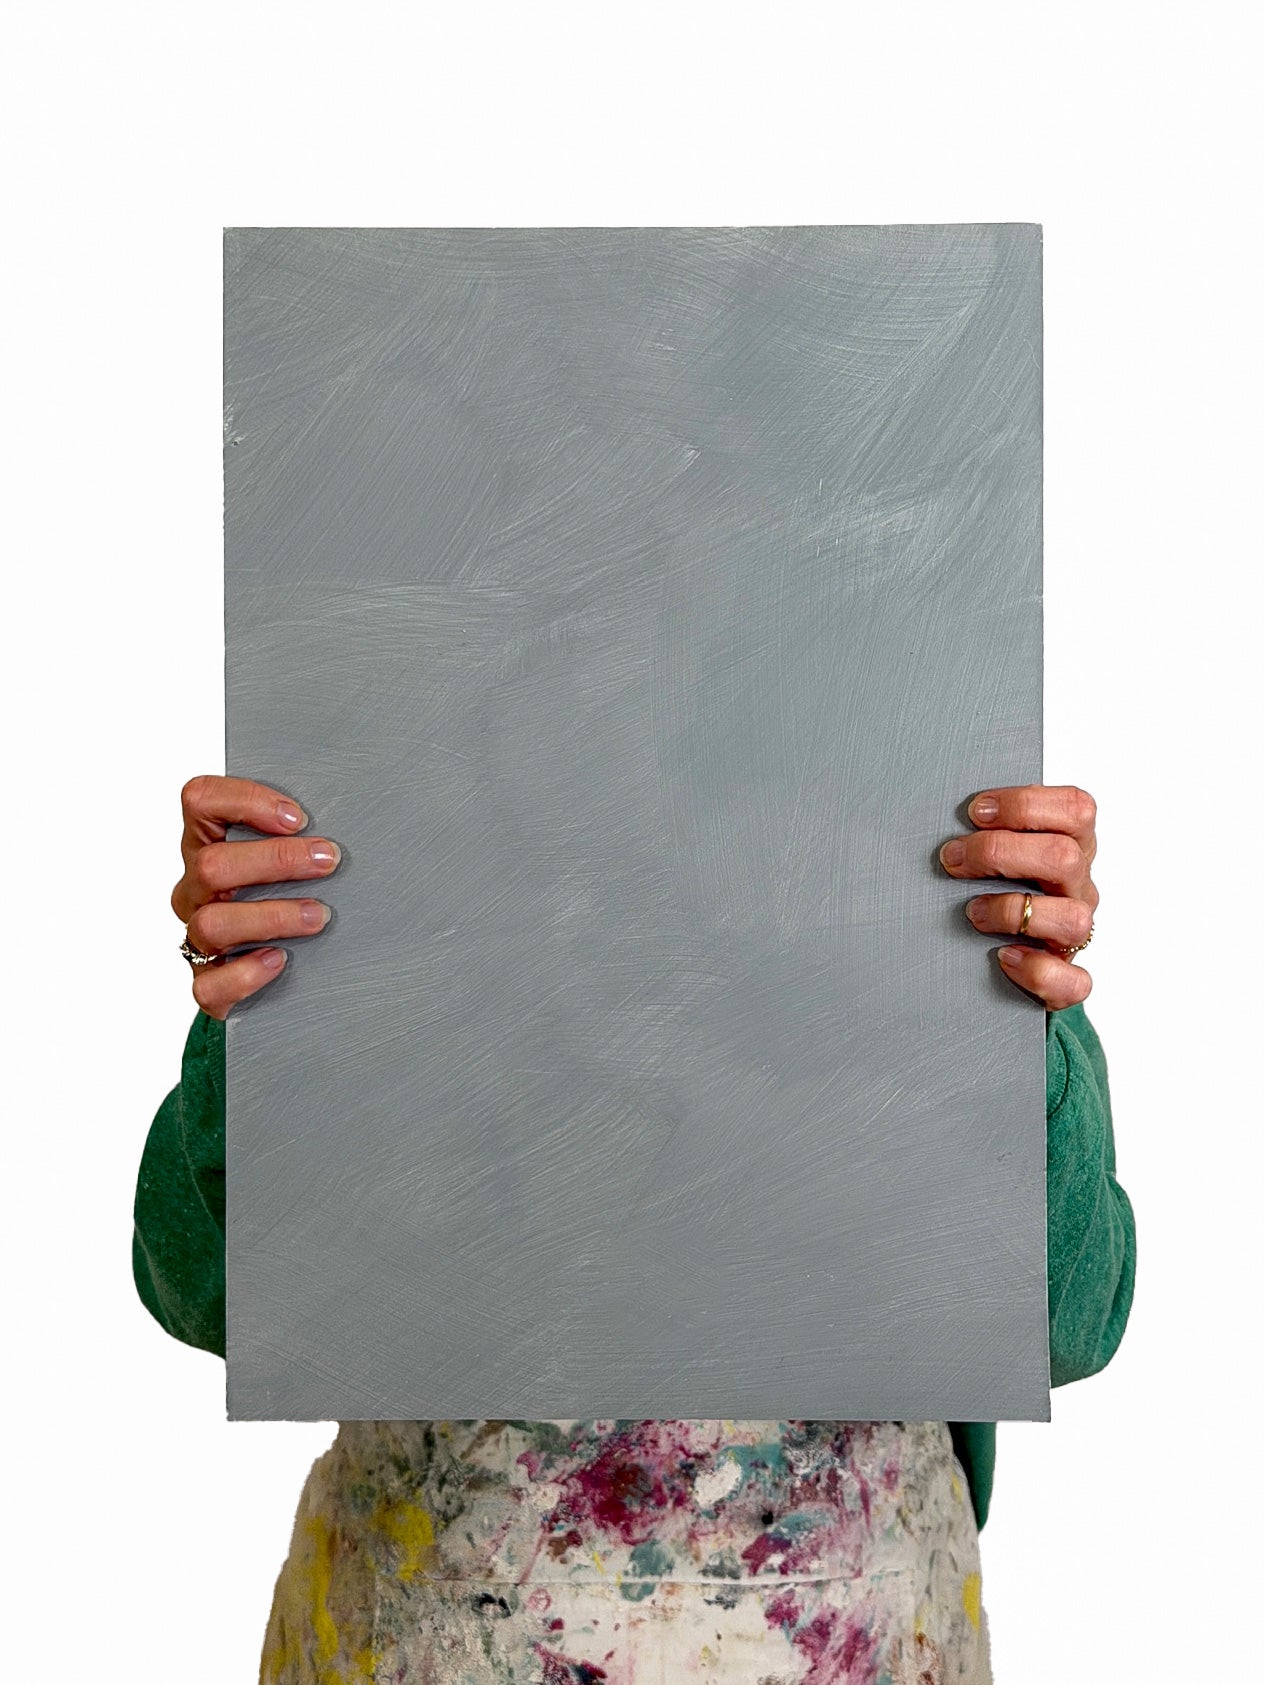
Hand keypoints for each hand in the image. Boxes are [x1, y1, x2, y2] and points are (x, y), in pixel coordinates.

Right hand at [171, 775, 340, 1020]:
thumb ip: (304, 836)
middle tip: (328, 860)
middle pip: (211, 865)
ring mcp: (198, 939)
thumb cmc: (289, 900)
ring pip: (213, 923)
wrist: (278, 982)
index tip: (298, 818)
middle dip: (276, 859)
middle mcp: (197, 890)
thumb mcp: (291, 860)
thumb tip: (361, 817)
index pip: (200, 801)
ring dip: (272, 916)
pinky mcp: (209, 984)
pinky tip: (280, 960)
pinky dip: (247, 972)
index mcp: (208, 846)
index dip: (245, 800)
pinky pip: (210, 984)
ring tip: (318, 915)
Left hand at [939, 784, 1097, 1010]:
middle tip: (953, 859)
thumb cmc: (992, 890)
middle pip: (1065, 857)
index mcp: (1071, 846)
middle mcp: (1078, 887)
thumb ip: (985, 830)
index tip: (975, 811)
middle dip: (999, 852)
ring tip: (972, 912)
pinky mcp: (1067, 977)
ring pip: (1073, 919)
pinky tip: (1003, 957)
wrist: (996, 959)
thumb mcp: (995, 851)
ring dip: (1011, 911)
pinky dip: (1036, 970)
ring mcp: (1075, 932)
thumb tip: (939, 817)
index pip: (1075, 809)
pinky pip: (1073, 980)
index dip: (1026, 804)